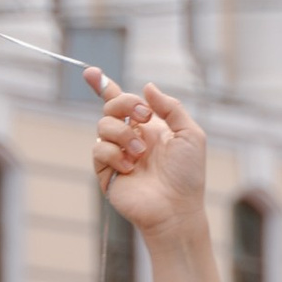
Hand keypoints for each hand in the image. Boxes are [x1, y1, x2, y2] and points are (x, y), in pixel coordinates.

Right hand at [88, 74, 206, 232]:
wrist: (177, 208)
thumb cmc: (187, 175)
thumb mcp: (190, 134)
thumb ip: (171, 107)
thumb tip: (148, 87)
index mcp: (148, 127)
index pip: (122, 102)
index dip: (104, 86)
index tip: (92, 73)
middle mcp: (130, 137)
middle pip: (111, 106)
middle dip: (125, 104)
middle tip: (144, 117)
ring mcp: (116, 153)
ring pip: (103, 125)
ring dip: (124, 134)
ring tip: (141, 154)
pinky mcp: (106, 171)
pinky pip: (99, 149)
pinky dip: (115, 154)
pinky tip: (130, 168)